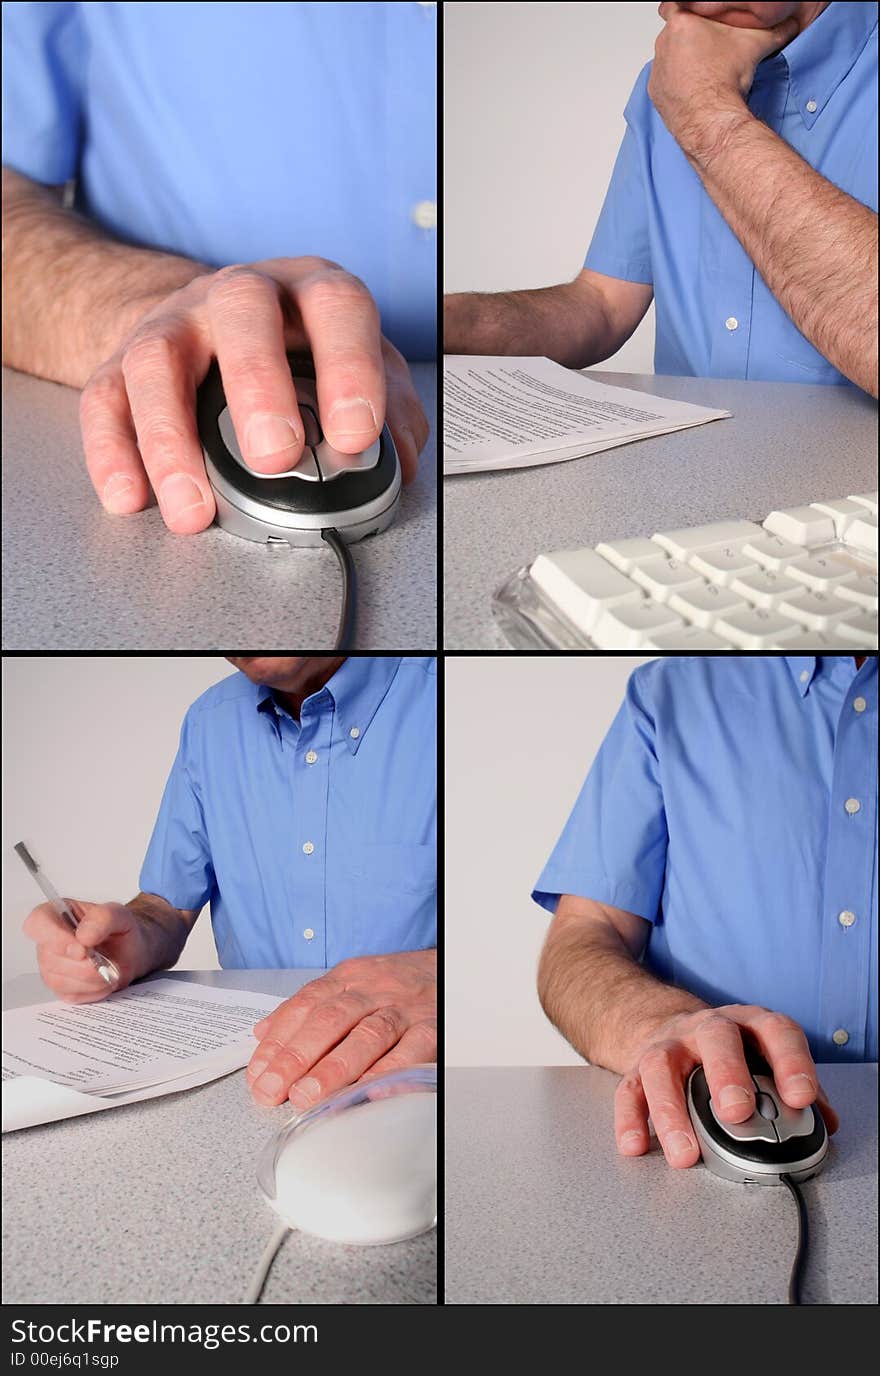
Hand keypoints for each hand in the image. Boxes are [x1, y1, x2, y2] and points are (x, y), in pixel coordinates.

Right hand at [23, 899, 141, 1002]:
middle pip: (50, 958)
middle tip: (107, 962)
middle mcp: (48, 942)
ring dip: (91, 979)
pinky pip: (71, 994)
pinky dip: (94, 990)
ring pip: (59, 980)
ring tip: (111, 970)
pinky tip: (105, 980)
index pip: (38, 923)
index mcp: (56, 915)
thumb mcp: (119, 914)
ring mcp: (51, 967)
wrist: (130, 951)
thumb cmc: (119, 929)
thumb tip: (83, 936)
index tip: (81, 949)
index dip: (55, 937)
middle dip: (83, 965)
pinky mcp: (61, 988)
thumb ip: (102, 918)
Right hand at [80, 257, 428, 532]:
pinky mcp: (119, 361)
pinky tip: (130, 497)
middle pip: (243, 312)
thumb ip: (391, 412)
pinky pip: (105, 401)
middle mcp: (238, 295)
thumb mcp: (356, 366)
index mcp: (308, 292)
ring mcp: (174, 323)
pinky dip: (114, 453)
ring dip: (172, 439)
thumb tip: (397, 465)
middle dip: (258, 387)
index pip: (336, 307)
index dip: (349, 367)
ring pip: (158, 360)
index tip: (355, 435)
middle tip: (275, 458)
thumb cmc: (294, 351)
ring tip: (194, 508)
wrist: (206, 324)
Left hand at [246, 949, 436, 1108]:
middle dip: (298, 1057)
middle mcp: (375, 990)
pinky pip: (411, 1052)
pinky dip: (388, 1073)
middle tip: (274, 1090)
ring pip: (368, 1035)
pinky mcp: (432, 1030)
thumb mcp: (350, 982)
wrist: (448, 970)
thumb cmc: (394, 984)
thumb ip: (306, 1007)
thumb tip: (262, 1034)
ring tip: (307, 1096)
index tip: (259, 1074)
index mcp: (349, 978)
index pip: (307, 1005)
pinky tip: (366, 1094)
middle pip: (332, 1019)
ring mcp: (404, 1010)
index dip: (279, 1040)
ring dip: (335, 1069)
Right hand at [615, 1004, 839, 1167]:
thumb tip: (824, 1124)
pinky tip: (636, 1146)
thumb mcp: (763, 1056)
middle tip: (736, 1112)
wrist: (666, 1024)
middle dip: (726, 1074)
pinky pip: (628, 1091)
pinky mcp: (635, 1068)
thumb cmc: (728, 1051)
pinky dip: (630, 1120)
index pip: (774, 1030)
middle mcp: (705, 1029)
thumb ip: (793, 1088)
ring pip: (662, 1066)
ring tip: (686, 1152)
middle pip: (715, 1038)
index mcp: (747, 1024)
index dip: (790, 1061)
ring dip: (672, 1109)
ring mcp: (669, 1046)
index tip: (801, 1097)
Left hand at [648, 4, 799, 159]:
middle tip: (712, 49)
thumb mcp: (757, 44)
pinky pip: (666, 81)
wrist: (711, 118)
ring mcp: (658, 68)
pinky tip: (695, 88)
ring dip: (684, 61)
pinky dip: (677, 83)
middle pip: (677, 32)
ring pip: (670, 57)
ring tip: (706, 71)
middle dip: (693, 38)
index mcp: (682, 21)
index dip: (693, 12)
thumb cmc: (726, 80)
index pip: (679, 4)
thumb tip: (790, 24)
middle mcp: (663, 43)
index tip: (701, 21)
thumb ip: (774, 30)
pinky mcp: (656, 91)